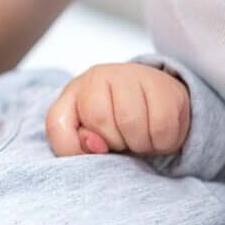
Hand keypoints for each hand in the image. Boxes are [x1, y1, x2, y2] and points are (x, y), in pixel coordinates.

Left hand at [46, 63, 190, 156]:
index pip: (58, 124)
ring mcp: (134, 76)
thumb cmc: (114, 124)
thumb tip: (94, 144)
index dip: (73, 146)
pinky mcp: (166, 87)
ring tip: (141, 138)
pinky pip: (162, 128)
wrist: (155, 103)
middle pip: (100, 120)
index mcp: (74, 91)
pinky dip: (162, 143)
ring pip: (133, 124)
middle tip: (124, 141)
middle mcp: (100, 76)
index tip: (94, 148)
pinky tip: (158, 135)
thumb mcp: (84, 138)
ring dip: (140, 145)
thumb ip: (73, 146)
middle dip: (114, 144)